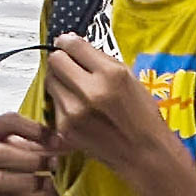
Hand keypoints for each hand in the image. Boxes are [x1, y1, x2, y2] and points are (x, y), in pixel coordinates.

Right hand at [0, 112, 65, 195]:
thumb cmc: (18, 169)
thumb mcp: (27, 148)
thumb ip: (41, 140)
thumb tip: (61, 141)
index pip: (9, 121)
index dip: (37, 130)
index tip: (57, 141)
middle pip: (3, 151)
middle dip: (35, 159)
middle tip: (54, 164)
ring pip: (1, 179)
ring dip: (29, 182)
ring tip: (46, 183)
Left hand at [38, 36, 185, 190]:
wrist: (144, 154)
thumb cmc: (142, 116)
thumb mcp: (130, 77)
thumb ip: (100, 59)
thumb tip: (73, 44)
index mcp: (110, 74)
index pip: (72, 45)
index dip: (66, 42)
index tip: (65, 43)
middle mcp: (90, 92)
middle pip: (55, 61)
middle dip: (61, 60)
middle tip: (70, 66)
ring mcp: (74, 112)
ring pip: (50, 81)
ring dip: (61, 81)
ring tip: (78, 89)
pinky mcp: (65, 128)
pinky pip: (54, 103)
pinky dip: (63, 102)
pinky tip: (80, 109)